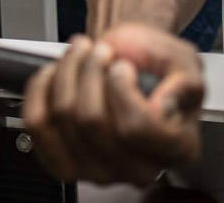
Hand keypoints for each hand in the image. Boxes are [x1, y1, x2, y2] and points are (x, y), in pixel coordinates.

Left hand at [22, 23, 203, 186]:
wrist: (128, 58)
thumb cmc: (153, 61)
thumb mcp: (183, 60)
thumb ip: (185, 81)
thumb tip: (165, 106)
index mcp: (177, 148)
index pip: (137, 127)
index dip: (121, 87)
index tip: (123, 66)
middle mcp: (140, 169)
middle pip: (92, 122)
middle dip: (91, 69)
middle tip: (101, 51)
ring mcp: (100, 172)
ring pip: (65, 117)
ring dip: (68, 70)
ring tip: (82, 53)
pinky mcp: (65, 163)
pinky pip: (38, 123)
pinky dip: (41, 87)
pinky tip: (58, 72)